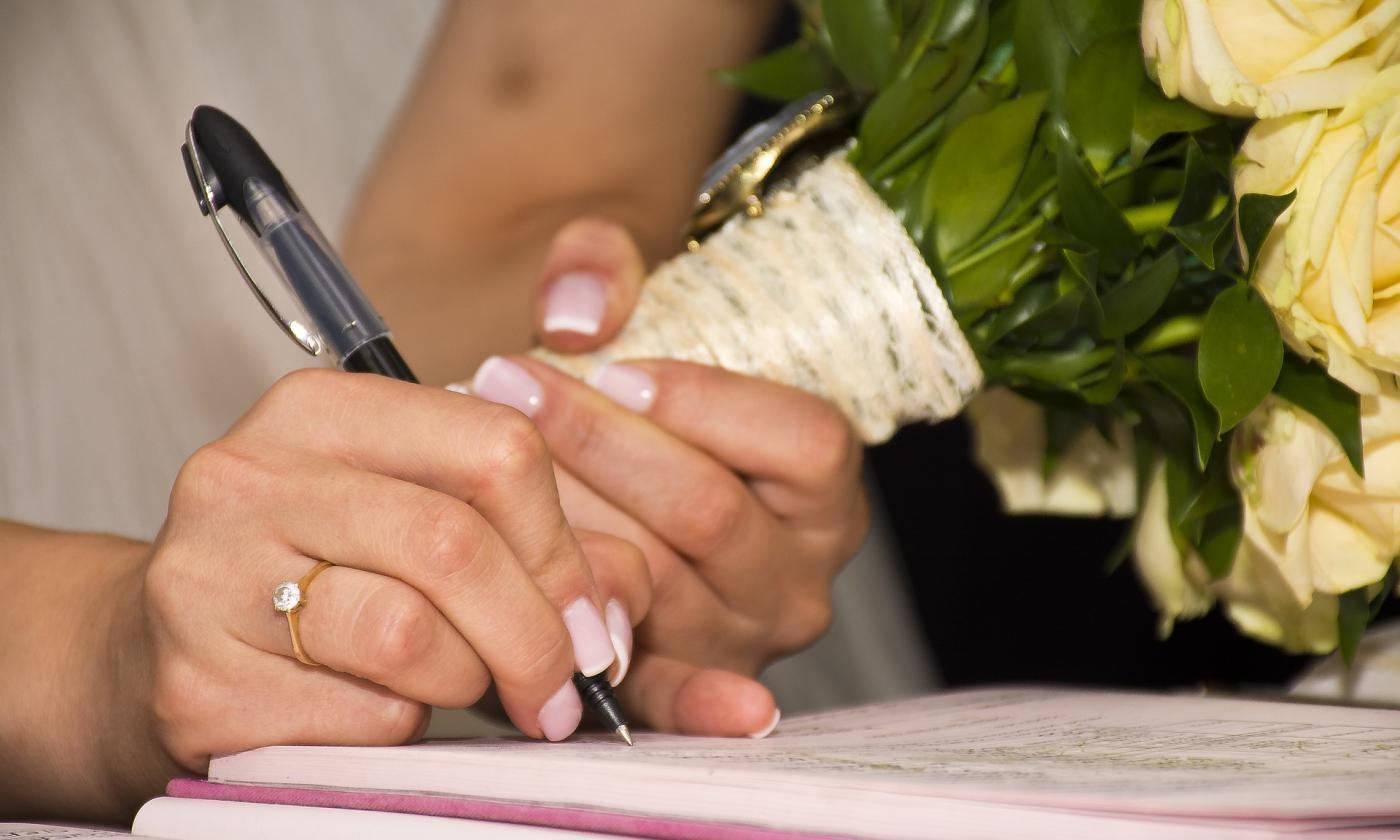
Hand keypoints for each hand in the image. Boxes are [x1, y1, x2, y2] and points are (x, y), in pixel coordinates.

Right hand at [119, 371, 648, 798]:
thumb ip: (529, 539)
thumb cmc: (314, 576)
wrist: (153, 649)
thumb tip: (620, 603)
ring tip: (456, 685)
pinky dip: (399, 728)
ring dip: (465, 681)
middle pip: (455, 544)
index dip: (564, 546)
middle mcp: (250, 474)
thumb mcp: (414, 518)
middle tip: (560, 690)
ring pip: (410, 635)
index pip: (495, 447)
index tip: (591, 618)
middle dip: (535, 634)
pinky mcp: (196, 680)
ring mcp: (207, 576)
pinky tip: (374, 711)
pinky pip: (359, 716)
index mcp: (320, 409)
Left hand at [471, 219, 869, 736]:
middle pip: (707, 509)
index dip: (706, 402)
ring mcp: (742, 637)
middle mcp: (800, 571)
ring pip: (651, 578)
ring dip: (562, 518)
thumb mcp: (635, 311)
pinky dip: (636, 690)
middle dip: (598, 444)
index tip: (612, 367)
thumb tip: (572, 310)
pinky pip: (664, 697)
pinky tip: (596, 664)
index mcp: (823, 484)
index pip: (803, 440)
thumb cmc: (634, 401)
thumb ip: (604, 265)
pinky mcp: (680, 686)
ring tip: (489, 463)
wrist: (607, 480)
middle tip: (507, 384)